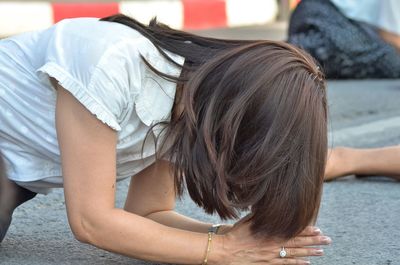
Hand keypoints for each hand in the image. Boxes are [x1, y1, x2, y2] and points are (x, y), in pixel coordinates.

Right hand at [213, 221, 330, 264]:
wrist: (226, 251)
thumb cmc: (235, 235)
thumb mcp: (248, 220)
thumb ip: (260, 215)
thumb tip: (268, 206)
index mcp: (270, 233)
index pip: (292, 231)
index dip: (306, 231)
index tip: (318, 229)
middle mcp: (274, 245)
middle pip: (298, 243)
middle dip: (314, 241)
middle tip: (328, 240)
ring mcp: (272, 256)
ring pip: (295, 254)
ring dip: (310, 253)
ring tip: (321, 251)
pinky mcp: (268, 264)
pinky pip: (286, 264)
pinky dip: (297, 263)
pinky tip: (307, 263)